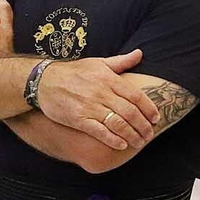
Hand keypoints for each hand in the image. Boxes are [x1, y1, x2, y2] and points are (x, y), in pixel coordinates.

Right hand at [35, 49, 159, 150]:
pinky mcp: (77, 119)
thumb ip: (120, 61)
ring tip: (139, 142)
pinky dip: (112, 139)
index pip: (135, 96)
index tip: (156, 118)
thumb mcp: (97, 62)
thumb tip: (139, 54)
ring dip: (132, 135)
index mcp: (108, 79)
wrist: (43, 80)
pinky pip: (99, 131)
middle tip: (150, 135)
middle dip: (143, 126)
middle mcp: (101, 92)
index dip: (149, 108)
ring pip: (117, 123)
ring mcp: (89, 106)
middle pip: (130, 112)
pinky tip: (121, 145)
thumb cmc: (73, 71)